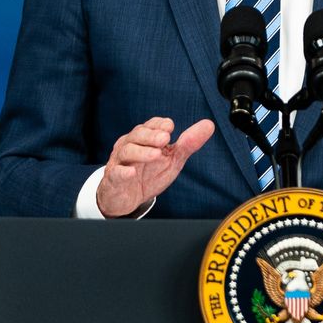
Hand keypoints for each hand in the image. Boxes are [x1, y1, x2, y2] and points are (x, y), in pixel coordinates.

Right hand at [95, 117, 214, 217]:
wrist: (127, 198)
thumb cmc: (148, 174)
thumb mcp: (172, 160)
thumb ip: (188, 143)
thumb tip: (209, 125)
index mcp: (144, 138)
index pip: (150, 125)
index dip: (159, 124)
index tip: (170, 126)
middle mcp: (130, 145)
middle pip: (138, 134)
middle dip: (151, 135)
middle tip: (165, 138)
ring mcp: (120, 161)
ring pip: (127, 151)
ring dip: (142, 151)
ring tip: (156, 154)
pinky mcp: (113, 179)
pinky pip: (116, 173)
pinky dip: (123, 171)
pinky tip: (131, 172)